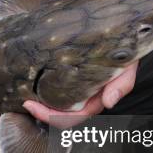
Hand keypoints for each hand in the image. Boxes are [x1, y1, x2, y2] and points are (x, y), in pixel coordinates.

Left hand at [23, 62, 137, 128]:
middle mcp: (87, 99)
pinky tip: (33, 83)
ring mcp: (80, 90)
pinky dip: (44, 90)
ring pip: (59, 105)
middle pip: (62, 116)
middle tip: (26, 103)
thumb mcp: (127, 67)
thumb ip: (122, 85)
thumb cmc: (126, 52)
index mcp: (97, 100)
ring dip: (43, 104)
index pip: (73, 117)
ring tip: (26, 95)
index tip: (31, 105)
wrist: (125, 34)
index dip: (52, 117)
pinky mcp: (73, 77)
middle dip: (43, 113)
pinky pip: (57, 89)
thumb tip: (109, 103)